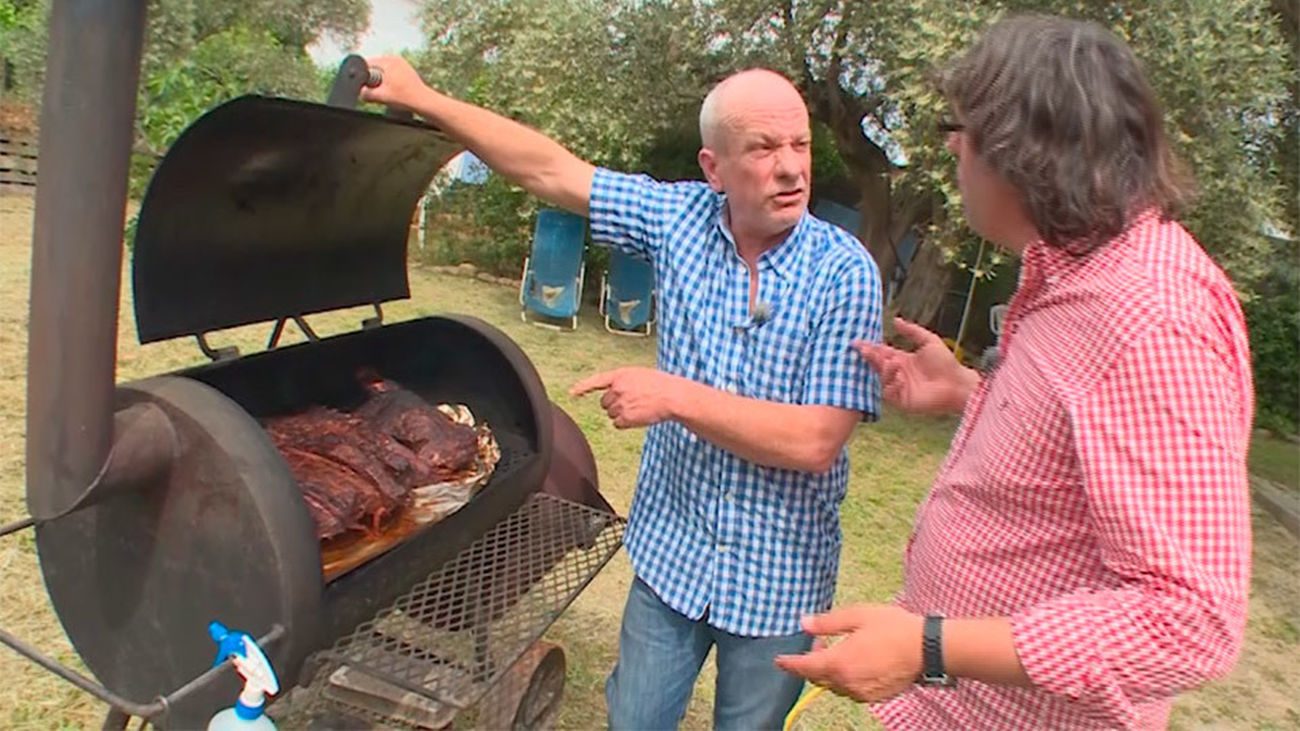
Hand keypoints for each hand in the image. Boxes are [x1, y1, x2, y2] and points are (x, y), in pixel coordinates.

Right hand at [359, 55, 431, 109]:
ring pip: (383, 73)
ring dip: (382, 83)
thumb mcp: (380, 96)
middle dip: (374, 80)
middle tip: (380, 92)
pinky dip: (390, 83)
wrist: (423, 102)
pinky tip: (395, 91)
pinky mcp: (406, 71)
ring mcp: (402, 64)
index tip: (367, 87)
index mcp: (389, 60)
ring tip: (390, 92)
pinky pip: (391, 75)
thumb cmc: (406, 97)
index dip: (363, 77)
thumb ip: (366, 93)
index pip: (367, 64)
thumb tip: (360, 92)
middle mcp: (395, 58)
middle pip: (375, 68)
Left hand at [570, 367, 686, 427]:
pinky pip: (617, 424)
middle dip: (614, 405)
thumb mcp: (640, 375)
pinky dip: (626, 424)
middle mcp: (617, 388)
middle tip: (632, 403)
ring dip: (622, 414)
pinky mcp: (625, 417)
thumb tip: (614, 391)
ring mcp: (620, 403)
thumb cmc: (661, 385)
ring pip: (611, 415)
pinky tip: (639, 417)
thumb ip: (624, 381)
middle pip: (604, 403)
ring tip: (639, 408)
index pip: (596, 381)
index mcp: (620, 375)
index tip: (572, 393)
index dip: (582, 387)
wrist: (672, 396)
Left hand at [774, 604, 923, 702]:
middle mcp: (848, 683)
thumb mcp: (857, 616)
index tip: (778, 661)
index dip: (789, 664)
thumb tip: (804, 623)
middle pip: (818, 678)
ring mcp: (862, 693)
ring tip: (840, 650)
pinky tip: (856, 662)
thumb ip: (827, 623)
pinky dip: (846, 678)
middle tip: (819, 643)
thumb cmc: (893, 628)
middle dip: (812, 663)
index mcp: (839, 663)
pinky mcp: (875, 697)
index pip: (804, 667)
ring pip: (835, 685)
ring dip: (830, 671)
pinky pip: (851, 690)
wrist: (927, 649)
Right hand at [854, 317, 975, 414]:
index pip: (881, 353)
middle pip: (878, 364)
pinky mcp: (902, 400)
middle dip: (870, 356)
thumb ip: (912, 330)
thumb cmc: (946, 362)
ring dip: (883, 369)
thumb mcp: (929, 340)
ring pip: (881, 378)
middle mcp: (898, 373)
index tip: (857, 341)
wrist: (957, 384)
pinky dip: (891, 384)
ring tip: (892, 361)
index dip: (870, 347)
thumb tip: (896, 320)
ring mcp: (899, 387)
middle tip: (863, 349)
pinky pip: (889, 393)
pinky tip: (899, 376)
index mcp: (902, 360)